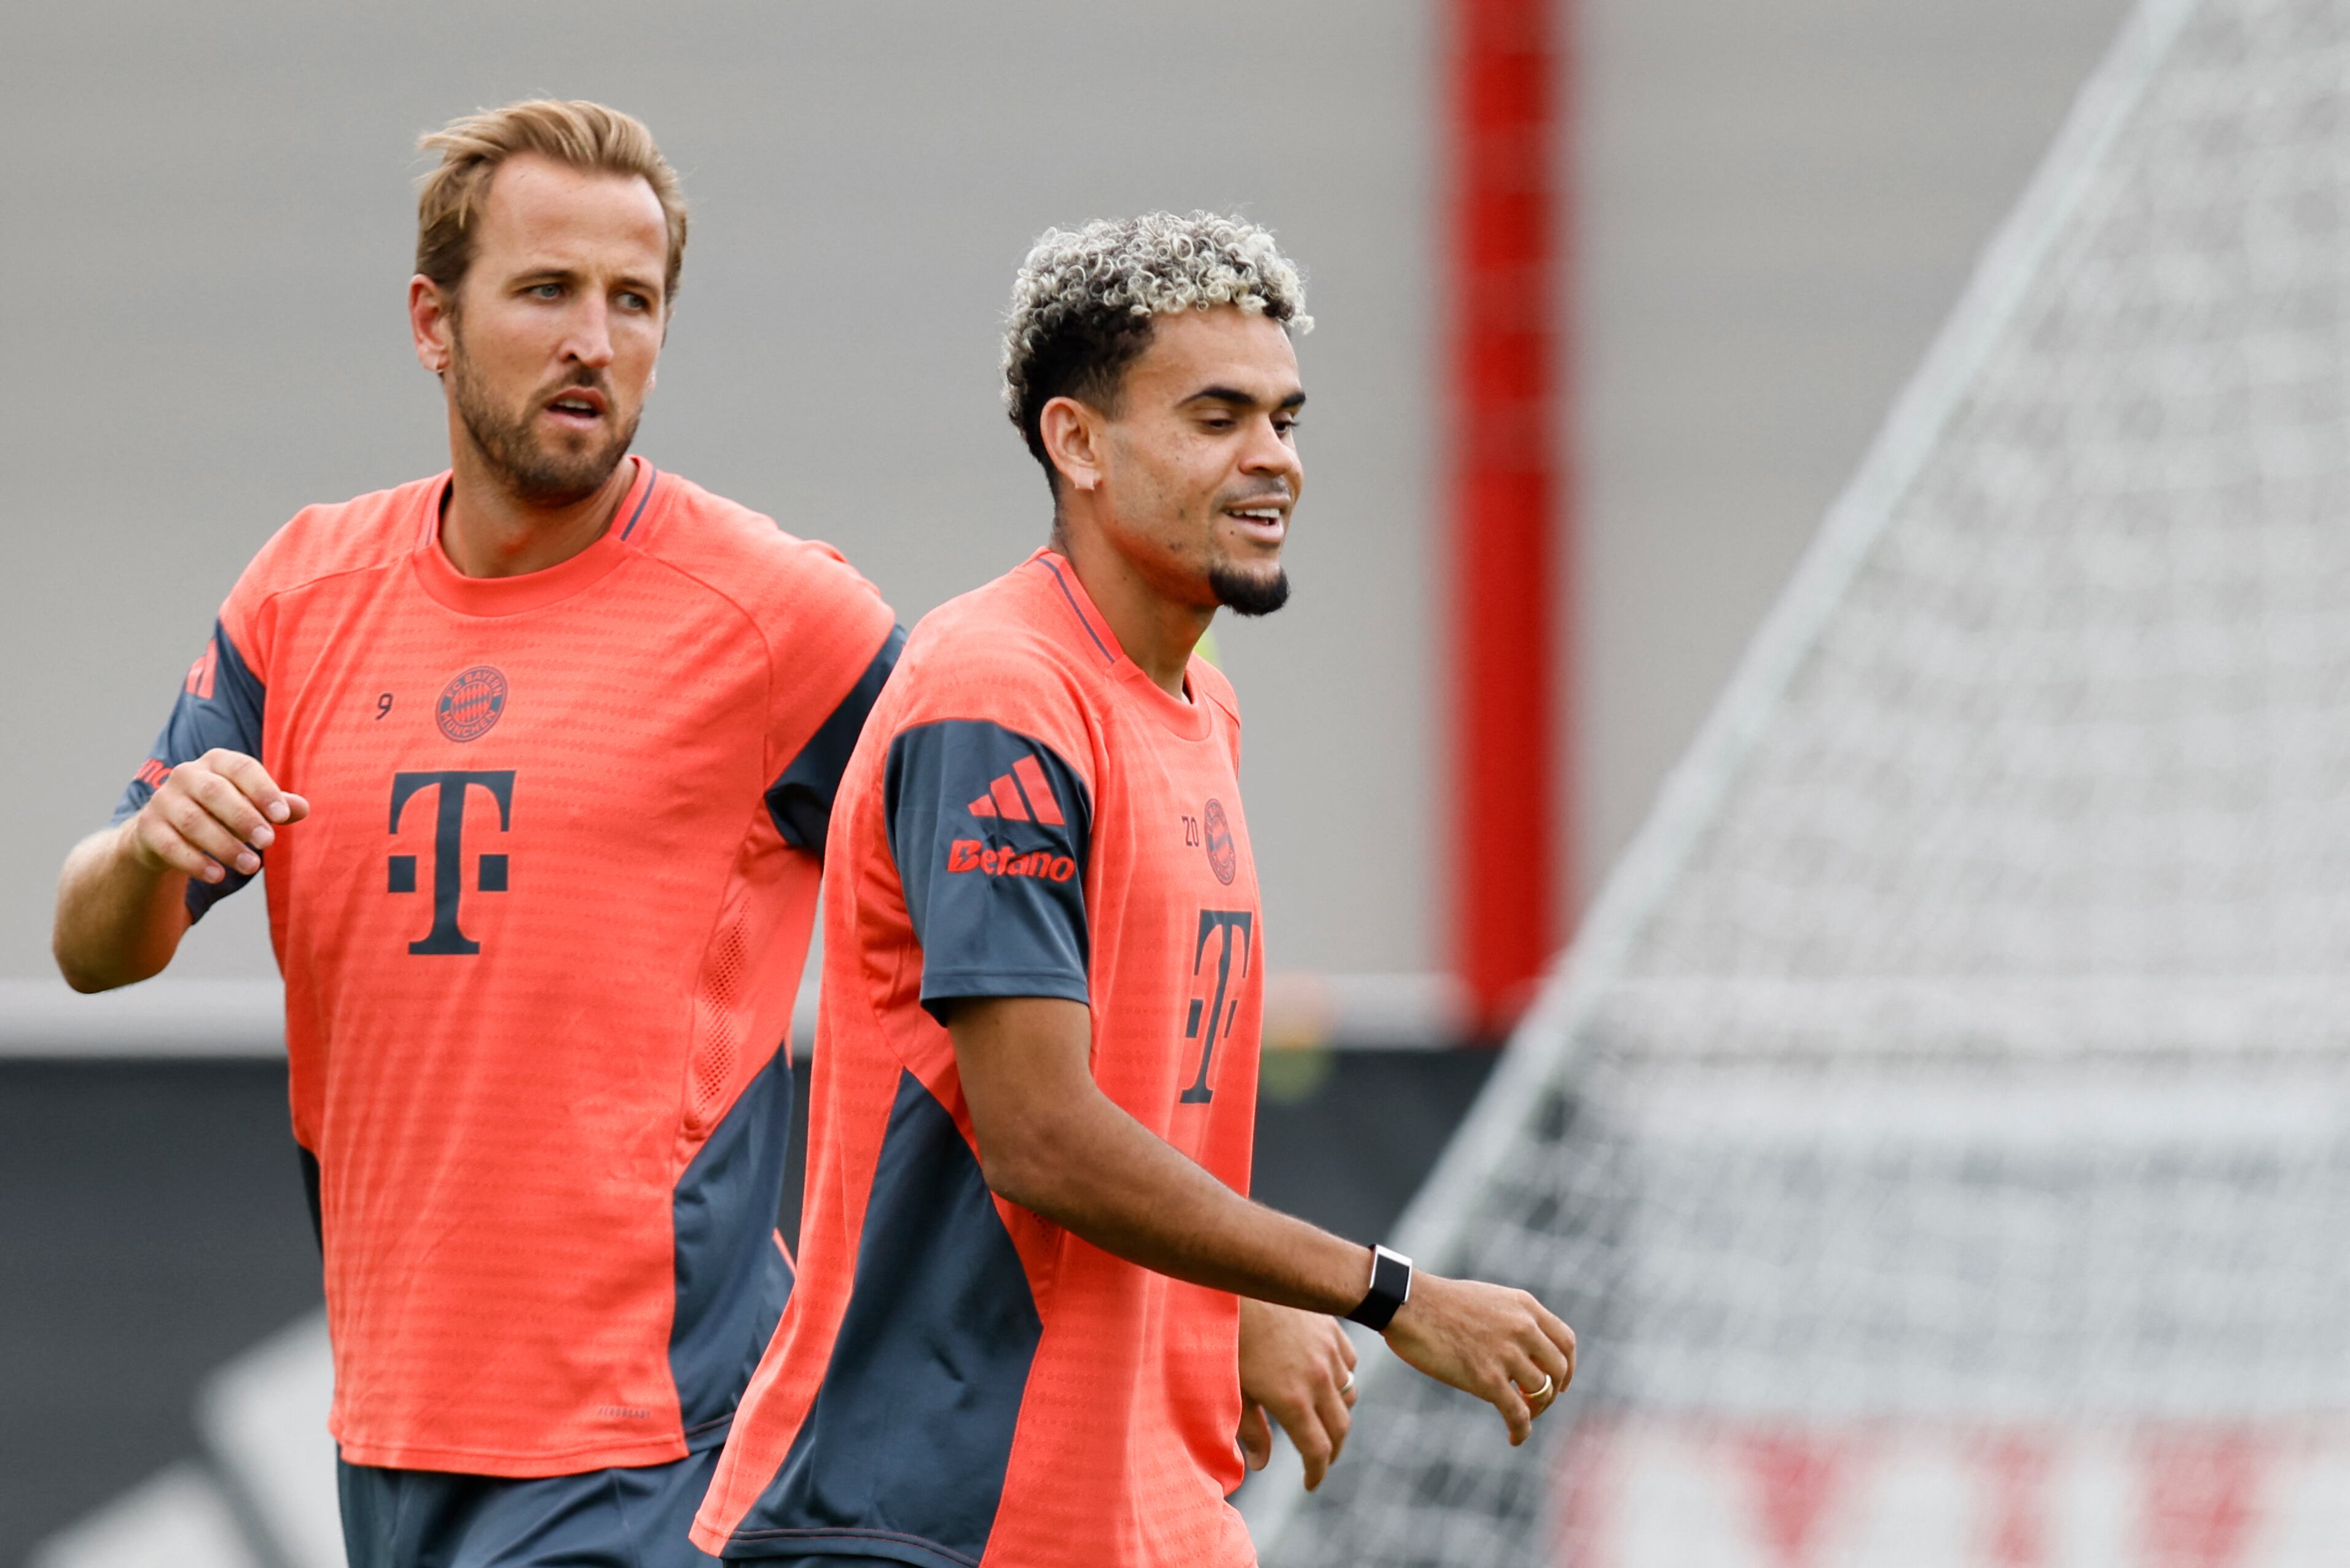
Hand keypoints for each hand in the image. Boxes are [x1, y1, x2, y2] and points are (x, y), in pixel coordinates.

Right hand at [123, 749, 308, 884]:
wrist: (167, 831)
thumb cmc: (222, 813)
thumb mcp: (251, 805)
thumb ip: (277, 806)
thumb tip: (303, 808)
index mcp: (217, 761)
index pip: (242, 767)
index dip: (263, 790)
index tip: (283, 817)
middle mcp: (186, 774)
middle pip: (215, 792)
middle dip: (244, 818)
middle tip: (268, 842)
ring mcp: (163, 800)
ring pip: (193, 821)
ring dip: (225, 845)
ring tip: (252, 865)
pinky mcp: (148, 827)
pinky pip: (171, 845)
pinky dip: (195, 862)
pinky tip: (218, 876)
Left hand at [1237, 1298, 1357, 1489]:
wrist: (1238, 1283)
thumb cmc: (1228, 1338)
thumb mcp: (1234, 1390)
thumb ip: (1251, 1430)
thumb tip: (1260, 1464)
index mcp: (1293, 1400)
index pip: (1317, 1450)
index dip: (1316, 1473)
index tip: (1310, 1483)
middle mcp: (1318, 1378)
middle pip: (1339, 1428)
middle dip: (1331, 1451)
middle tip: (1319, 1460)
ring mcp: (1329, 1351)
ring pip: (1349, 1394)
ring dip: (1338, 1414)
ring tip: (1322, 1421)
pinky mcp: (1331, 1328)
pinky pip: (1349, 1362)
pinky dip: (1343, 1377)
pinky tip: (1327, 1378)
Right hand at [1380, 1274, 1574, 1445]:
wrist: (1406, 1303)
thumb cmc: (1437, 1302)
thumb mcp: (1487, 1298)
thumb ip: (1510, 1318)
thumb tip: (1520, 1347)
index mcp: (1524, 1305)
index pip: (1565, 1341)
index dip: (1568, 1366)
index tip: (1561, 1381)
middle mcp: (1522, 1327)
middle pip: (1558, 1369)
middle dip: (1552, 1391)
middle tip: (1537, 1403)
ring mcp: (1506, 1353)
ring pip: (1541, 1392)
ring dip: (1535, 1410)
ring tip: (1520, 1417)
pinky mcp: (1487, 1378)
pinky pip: (1517, 1413)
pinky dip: (1521, 1430)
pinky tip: (1514, 1438)